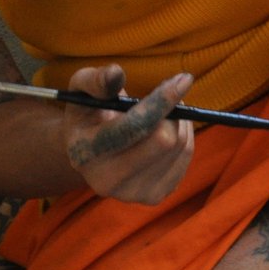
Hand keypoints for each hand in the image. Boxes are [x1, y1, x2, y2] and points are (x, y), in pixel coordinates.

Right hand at [62, 65, 194, 203]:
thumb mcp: (82, 90)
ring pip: (180, 147)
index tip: (183, 79)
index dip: (162, 101)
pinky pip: (186, 158)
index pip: (134, 127)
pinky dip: (184, 136)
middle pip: (164, 141)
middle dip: (171, 112)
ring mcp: (133, 194)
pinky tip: (167, 129)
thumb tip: (115, 73)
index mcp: (86, 153)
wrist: (90, 152)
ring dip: (179, 121)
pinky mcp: (155, 196)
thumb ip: (95, 79)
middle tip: (168, 94)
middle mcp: (108, 181)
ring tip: (163, 111)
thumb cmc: (89, 113)